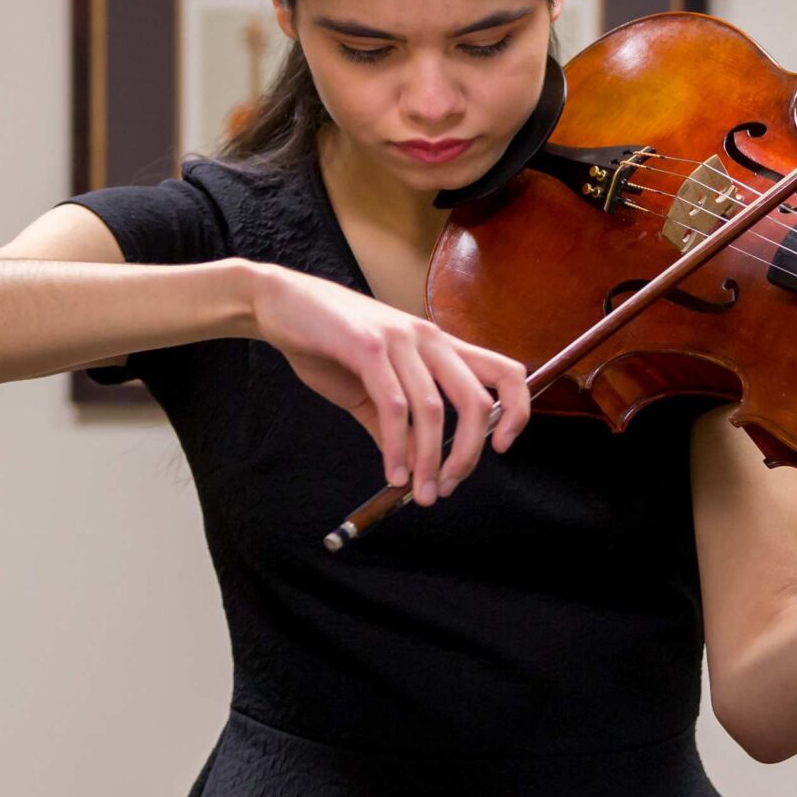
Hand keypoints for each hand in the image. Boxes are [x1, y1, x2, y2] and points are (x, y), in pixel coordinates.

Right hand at [247, 263, 532, 506]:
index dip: (517, 411)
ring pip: (434, 410)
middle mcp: (429, 338)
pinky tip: (391, 472)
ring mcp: (400, 339)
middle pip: (477, 401)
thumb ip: (395, 424)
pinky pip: (394, 406)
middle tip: (447, 487)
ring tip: (419, 492)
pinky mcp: (368, 345)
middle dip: (469, 454)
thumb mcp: (369, 387)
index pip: (505, 371)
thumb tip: (413, 468)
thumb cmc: (328, 342)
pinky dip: (397, 447)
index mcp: (439, 345)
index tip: (501, 449)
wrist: (279, 304)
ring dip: (429, 461)